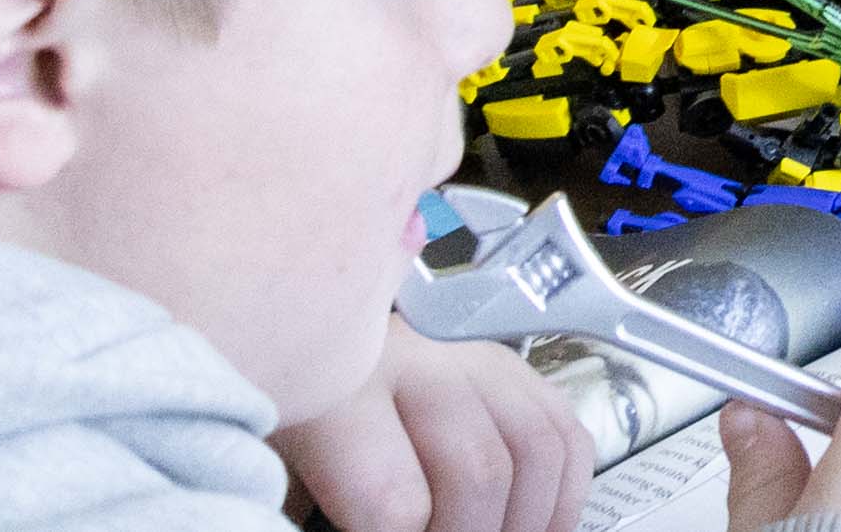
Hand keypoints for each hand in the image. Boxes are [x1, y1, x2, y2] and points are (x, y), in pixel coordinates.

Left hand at [276, 334, 583, 531]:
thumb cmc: (276, 413)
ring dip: (525, 520)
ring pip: (537, 451)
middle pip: (480, 473)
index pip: (397, 503)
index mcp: (336, 392)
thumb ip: (313, 509)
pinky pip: (567, 432)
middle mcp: (418, 360)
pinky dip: (564, 493)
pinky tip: (535, 524)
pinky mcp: (511, 365)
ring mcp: (474, 356)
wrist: (290, 327)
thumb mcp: (274, 469)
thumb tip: (391, 525)